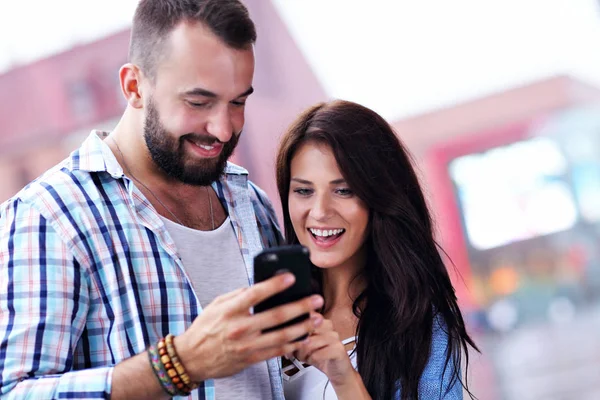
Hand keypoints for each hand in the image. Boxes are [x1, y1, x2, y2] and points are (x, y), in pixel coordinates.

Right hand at [174, 273, 323, 381]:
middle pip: (276, 315)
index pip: (256, 294)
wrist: (191, 358)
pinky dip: (293, 344)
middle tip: (316, 300)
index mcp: (230, 310)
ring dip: (303, 327)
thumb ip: (237, 294)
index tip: (291, 277)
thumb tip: (257, 285)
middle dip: (300, 306)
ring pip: (281, 335)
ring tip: (317, 319)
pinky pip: (277, 351)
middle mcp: (240, 327)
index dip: (275, 285)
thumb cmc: (204, 329)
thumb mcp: (216, 304)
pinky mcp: (251, 358)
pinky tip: (304, 337)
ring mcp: (247, 345)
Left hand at [293, 317, 355, 386]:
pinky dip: (311, 360)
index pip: (303, 318)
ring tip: (305, 357)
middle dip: (296, 345)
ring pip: (309, 343)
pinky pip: (316, 355)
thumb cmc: (320, 356)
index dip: (293, 331)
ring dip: (303, 354)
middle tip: (295, 352)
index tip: (289, 341)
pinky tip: (314, 361)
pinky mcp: (338, 349)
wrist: (338, 371)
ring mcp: (334, 337)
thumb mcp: (304, 346)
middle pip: (304, 331)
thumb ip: (295, 339)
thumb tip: (283, 338)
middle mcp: (328, 325)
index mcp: (319, 321)